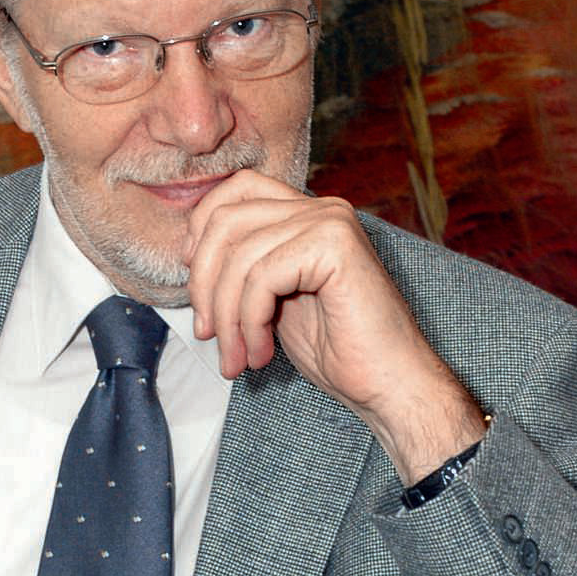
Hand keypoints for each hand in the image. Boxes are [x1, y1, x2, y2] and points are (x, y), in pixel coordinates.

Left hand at [184, 170, 486, 480]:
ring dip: (227, 317)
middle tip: (208, 335)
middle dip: (204, 284)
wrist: (388, 385)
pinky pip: (261, 277)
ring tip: (237, 358)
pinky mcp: (334, 246)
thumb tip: (188, 251)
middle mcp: (321, 208)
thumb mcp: (272, 298)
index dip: (201, 231)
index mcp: (307, 213)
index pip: (235, 190)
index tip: (197, 287)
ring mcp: (330, 222)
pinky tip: (262, 353)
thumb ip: (243, 266)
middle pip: (226, 220)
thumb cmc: (335, 349)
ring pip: (239, 255)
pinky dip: (249, 321)